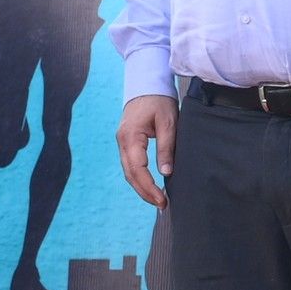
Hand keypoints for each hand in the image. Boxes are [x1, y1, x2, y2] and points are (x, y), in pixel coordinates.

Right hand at [115, 92, 175, 209]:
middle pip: (130, 174)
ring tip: (157, 200)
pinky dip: (139, 177)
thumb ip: (166, 147)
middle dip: (144, 192)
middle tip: (162, 205)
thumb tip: (166, 172)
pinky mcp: (127, 142)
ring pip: (128, 171)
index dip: (149, 187)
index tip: (162, 200)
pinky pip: (130, 164)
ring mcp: (122, 142)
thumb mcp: (168, 123)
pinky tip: (150, 185)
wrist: (147, 83)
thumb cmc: (159, 100)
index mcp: (130, 137)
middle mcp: (122, 141)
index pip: (137, 169)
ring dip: (141, 187)